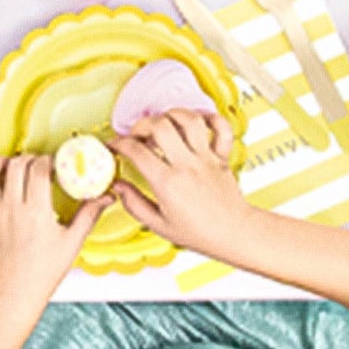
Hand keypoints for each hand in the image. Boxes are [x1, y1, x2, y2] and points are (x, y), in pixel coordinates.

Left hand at [0, 155, 107, 308]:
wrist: (16, 293)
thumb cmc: (43, 272)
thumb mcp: (72, 243)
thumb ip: (88, 215)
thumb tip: (104, 197)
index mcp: (36, 212)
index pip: (39, 170)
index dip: (48, 160)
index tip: (55, 165)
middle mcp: (11, 209)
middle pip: (15, 167)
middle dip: (28, 159)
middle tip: (37, 165)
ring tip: (6, 164)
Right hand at [110, 110, 249, 257]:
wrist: (234, 233)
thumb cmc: (200, 232)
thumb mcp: (159, 225)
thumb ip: (134, 204)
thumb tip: (119, 187)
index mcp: (168, 183)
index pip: (136, 151)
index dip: (119, 143)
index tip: (115, 145)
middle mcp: (187, 166)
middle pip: (160, 126)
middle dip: (141, 124)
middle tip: (137, 133)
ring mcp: (206, 158)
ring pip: (189, 120)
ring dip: (171, 114)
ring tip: (163, 122)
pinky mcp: (222, 156)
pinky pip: (221, 128)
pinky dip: (210, 118)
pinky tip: (196, 120)